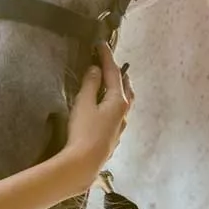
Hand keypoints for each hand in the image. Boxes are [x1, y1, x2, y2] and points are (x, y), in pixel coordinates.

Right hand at [61, 43, 133, 190]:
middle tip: (110, 63)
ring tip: (113, 83)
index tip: (101, 44)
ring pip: (125, 102)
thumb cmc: (83, 132)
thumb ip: (90, 84)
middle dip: (119, 74)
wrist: (83, 165)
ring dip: (120, 89)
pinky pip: (118, 113)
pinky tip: (107, 108)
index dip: (106, 57)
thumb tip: (95, 69)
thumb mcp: (83, 104)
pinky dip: (115, 103)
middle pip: (125, 87)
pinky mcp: (114, 137)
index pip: (114, 73)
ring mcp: (120, 126)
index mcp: (119, 101)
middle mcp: (124, 113)